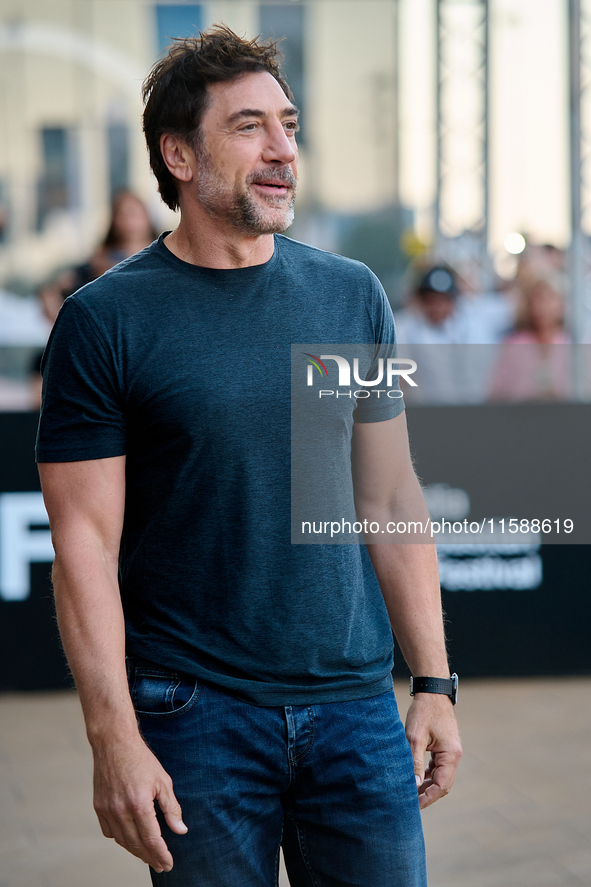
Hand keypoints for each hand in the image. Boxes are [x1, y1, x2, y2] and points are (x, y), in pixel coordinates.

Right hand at [92, 734, 187, 871]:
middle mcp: (120, 810)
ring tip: (148, 855)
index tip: (168, 864)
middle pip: (136, 844)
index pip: (151, 839)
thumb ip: (172, 808)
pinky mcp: (98, 807)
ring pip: (122, 841)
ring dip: (135, 851)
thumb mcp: (163, 781)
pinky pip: (110, 832)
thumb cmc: (141, 760)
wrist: (114, 743)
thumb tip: (181, 830)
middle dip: (150, 857)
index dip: (161, 854)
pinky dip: (121, 838)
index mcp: (139, 804)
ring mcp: (107, 810)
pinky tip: (131, 838)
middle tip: (160, 864)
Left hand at [405, 693, 461, 808]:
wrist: (432, 691)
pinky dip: (428, 775)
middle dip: (427, 795)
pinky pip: (438, 767)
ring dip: (427, 785)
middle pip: (443, 784)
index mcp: (451, 755)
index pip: (441, 786)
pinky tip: (416, 778)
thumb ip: (415, 762)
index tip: (412, 805)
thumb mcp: (415, 737)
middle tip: (409, 802)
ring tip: (410, 793)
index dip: (427, 798)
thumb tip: (413, 785)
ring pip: (440, 776)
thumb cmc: (424, 711)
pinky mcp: (444, 747)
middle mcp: (454, 755)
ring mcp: (450, 752)